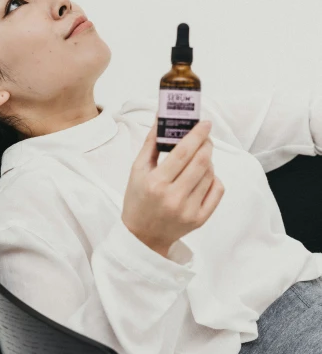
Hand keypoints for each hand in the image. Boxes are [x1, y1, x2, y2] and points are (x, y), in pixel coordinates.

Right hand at [121, 115, 223, 255]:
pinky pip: (217, 190)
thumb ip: (151, 143)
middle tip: (204, 136)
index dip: (196, 135)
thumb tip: (161, 117)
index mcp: (156, 183)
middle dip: (206, 143)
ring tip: (199, 157)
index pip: (183, 152)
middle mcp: (174, 197)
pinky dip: (214, 178)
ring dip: (208, 160)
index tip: (205, 123)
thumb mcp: (137, 170)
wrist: (143, 236)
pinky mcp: (200, 219)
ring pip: (210, 174)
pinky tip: (203, 176)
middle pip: (201, 161)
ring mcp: (189, 210)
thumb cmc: (138, 199)